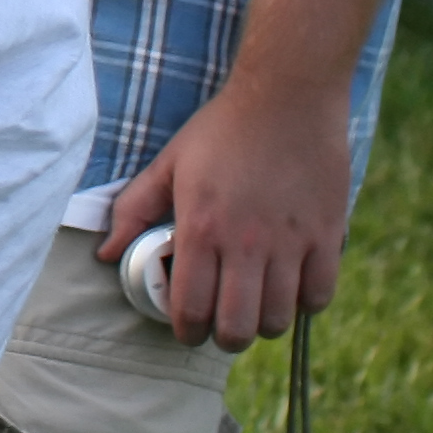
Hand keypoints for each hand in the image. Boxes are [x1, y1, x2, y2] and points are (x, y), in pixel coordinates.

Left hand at [100, 71, 348, 349]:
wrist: (285, 96)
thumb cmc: (221, 129)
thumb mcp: (168, 163)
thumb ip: (133, 210)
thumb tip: (105, 254)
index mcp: (201, 228)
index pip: (191, 309)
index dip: (186, 330)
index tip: (186, 329)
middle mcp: (245, 244)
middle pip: (237, 328)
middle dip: (224, 336)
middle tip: (221, 323)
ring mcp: (290, 244)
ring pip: (277, 320)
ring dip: (263, 323)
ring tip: (253, 305)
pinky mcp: (326, 237)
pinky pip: (318, 298)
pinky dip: (303, 303)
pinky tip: (290, 286)